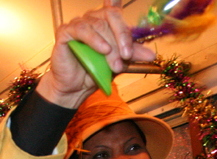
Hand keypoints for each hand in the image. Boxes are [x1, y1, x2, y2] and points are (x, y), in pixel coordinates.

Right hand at [37, 0, 155, 108]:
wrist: (76, 87)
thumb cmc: (94, 72)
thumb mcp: (118, 63)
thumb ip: (132, 55)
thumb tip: (151, 54)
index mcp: (105, 22)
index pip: (119, 13)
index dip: (127, 22)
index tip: (134, 42)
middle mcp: (92, 19)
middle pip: (112, 16)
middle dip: (123, 37)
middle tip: (127, 56)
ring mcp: (78, 24)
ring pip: (99, 25)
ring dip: (111, 46)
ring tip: (114, 64)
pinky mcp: (66, 32)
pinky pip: (82, 29)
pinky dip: (94, 39)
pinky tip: (103, 49)